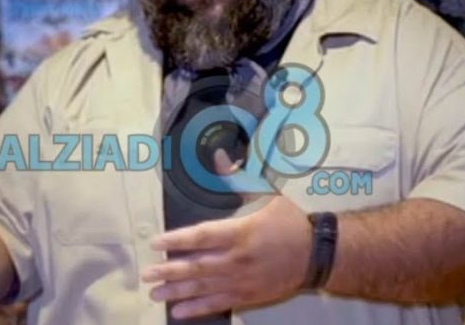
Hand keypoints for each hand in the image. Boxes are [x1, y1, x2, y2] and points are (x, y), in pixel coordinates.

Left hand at [141, 151, 313, 319]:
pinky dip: (197, 309)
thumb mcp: (267, 194)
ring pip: (204, 288)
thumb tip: (219, 156)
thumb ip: (239, 178)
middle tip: (147, 273)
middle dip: (169, 271)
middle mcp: (238, 259)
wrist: (317, 253)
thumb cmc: (289, 222)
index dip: (177, 240)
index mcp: (240, 232)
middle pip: (197, 267)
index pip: (201, 236)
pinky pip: (218, 304)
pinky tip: (179, 311)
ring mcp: (242, 280)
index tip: (156, 243)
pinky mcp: (248, 296)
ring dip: (177, 292)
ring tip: (155, 294)